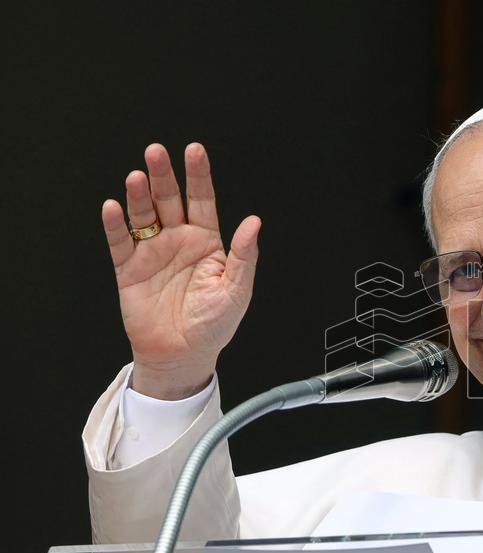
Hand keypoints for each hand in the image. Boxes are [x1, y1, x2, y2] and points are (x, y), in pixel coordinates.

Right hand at [101, 143, 260, 398]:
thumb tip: (254, 223)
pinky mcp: (129, 270)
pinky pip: (120, 243)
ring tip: (137, 177)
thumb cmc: (214, 325)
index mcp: (207, 242)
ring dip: (139, 196)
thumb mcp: (236, 290)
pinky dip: (115, 225)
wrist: (183, 355)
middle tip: (156, 152)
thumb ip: (243, 255)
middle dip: (163, 175)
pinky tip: (113, 208)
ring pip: (143, 215)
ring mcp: (152, 253)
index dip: (198, 175)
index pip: (202, 200)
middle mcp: (178, 241)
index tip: (194, 151)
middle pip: (169, 199)